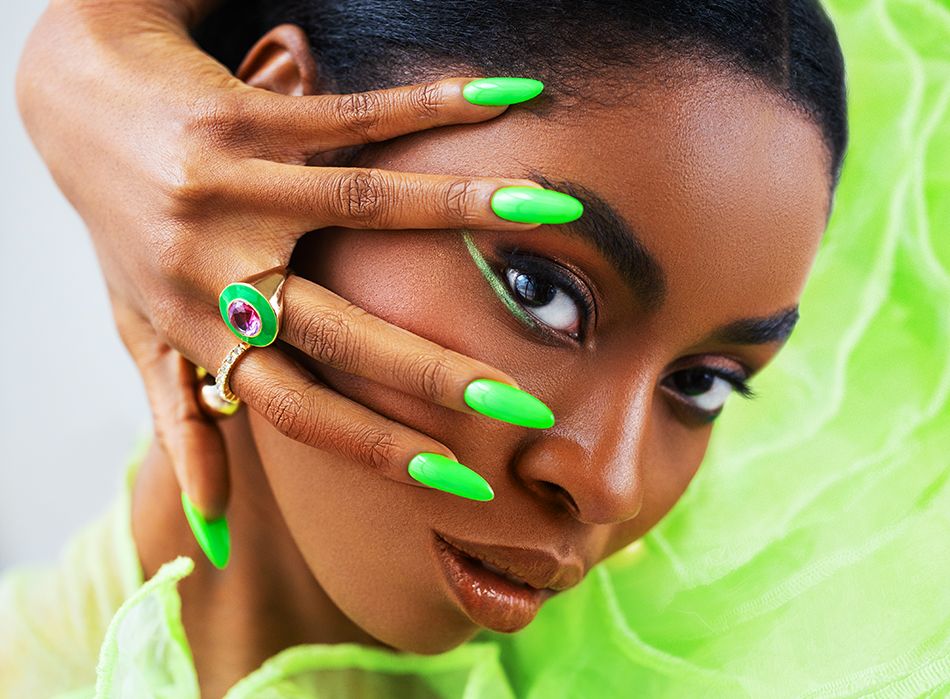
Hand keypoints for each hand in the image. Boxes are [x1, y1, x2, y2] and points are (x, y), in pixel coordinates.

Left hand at [16, 0, 575, 516]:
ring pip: (364, 208)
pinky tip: (498, 95)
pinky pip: (350, 119)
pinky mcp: (241, 119)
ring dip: (465, 209)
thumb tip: (209, 528)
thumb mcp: (144, 329)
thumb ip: (180, 418)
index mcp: (202, 332)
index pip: (302, 411)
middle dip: (436, 372)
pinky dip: (430, 107)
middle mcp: (214, 271)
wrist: (75, 104)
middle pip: (342, 330)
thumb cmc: (124, 227)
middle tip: (519, 404)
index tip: (459, 482)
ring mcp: (228, 190)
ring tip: (550, 212)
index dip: (381, 450)